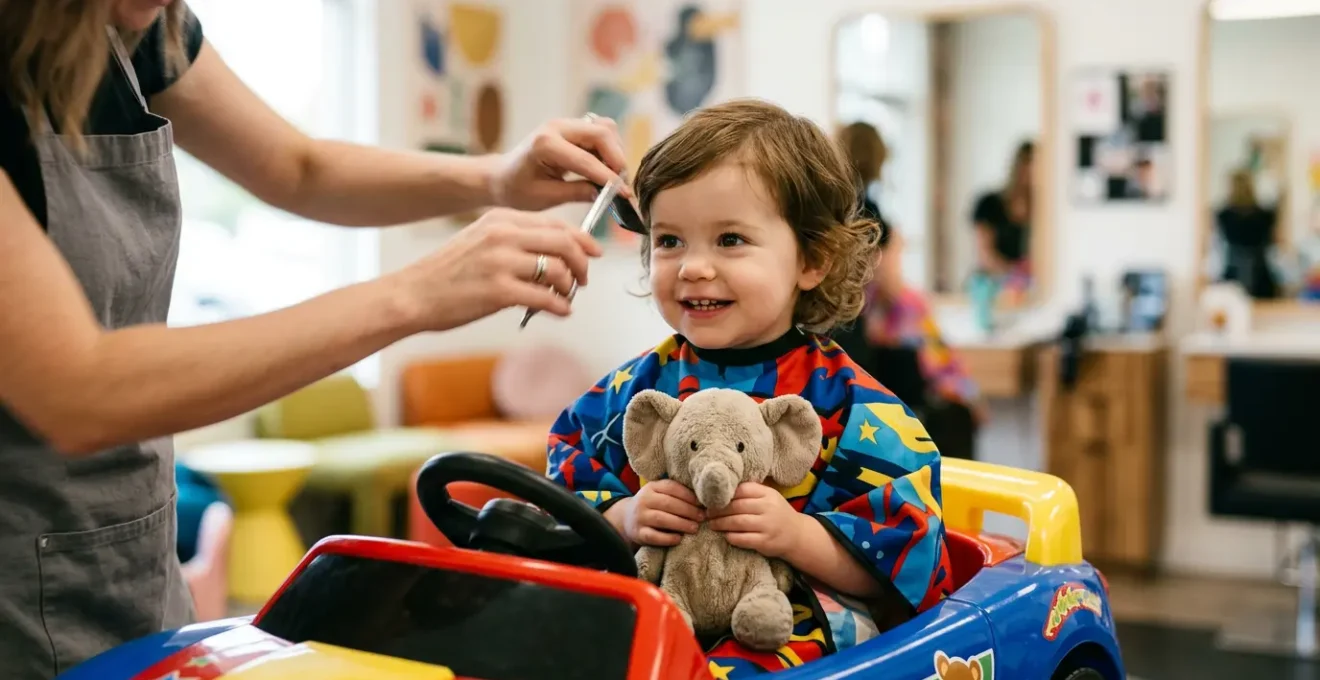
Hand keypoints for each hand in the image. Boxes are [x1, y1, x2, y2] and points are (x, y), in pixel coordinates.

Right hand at [387, 207, 601, 331]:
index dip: (582, 239)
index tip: (594, 252)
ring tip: (566, 298)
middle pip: (564, 242)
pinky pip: (546, 298)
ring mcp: (501, 263)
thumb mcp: (480, 240)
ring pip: (558, 270)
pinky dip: (560, 307)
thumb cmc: (447, 273)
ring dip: (570, 288)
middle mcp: (503, 235)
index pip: (555, 223)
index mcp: (500, 219)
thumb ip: (515, 239)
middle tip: (584, 279)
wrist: (412, 295)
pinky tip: (560, 312)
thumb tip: (557, 252)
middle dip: (582, 263)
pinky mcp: (499, 292)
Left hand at [490, 115, 631, 210]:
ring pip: (605, 129)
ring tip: (612, 178)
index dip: (609, 178)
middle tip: (621, 184)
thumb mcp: (544, 197)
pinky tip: (605, 168)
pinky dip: (609, 149)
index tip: (624, 194)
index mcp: (545, 144)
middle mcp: (557, 127)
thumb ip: (576, 193)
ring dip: (615, 152)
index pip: (587, 159)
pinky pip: (600, 132)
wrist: (501, 176)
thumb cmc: (517, 189)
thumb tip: (605, 194)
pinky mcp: (572, 127)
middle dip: (617, 159)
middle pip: (602, 133)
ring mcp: (565, 124)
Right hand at [606, 480, 704, 547]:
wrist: (625, 519)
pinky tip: (679, 539)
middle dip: (688, 510)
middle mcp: (644, 500)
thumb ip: (675, 493)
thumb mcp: (659, 494)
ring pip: (662, 519)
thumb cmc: (652, 505)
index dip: (689, 495)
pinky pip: (654, 536)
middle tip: (702, 517)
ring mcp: (640, 517)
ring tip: (695, 528)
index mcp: (651, 487)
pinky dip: (668, 538)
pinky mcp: (639, 534)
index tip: (703, 503)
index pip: (671, 487)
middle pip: (668, 503)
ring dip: (681, 523)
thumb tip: (703, 498)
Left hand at [707, 483, 806, 558]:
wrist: (797, 535)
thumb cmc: (776, 513)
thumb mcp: (768, 498)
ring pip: (738, 522)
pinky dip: (731, 537)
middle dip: (718, 510)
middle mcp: (768, 508)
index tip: (711, 498)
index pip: (742, 490)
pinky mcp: (765, 542)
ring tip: (712, 524)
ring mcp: (767, 525)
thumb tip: (721, 489)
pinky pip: (743, 539)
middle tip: (707, 513)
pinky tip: (725, 535)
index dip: (724, 494)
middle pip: (737, 506)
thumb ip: (750, 492)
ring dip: (721, 523)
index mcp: (768, 494)